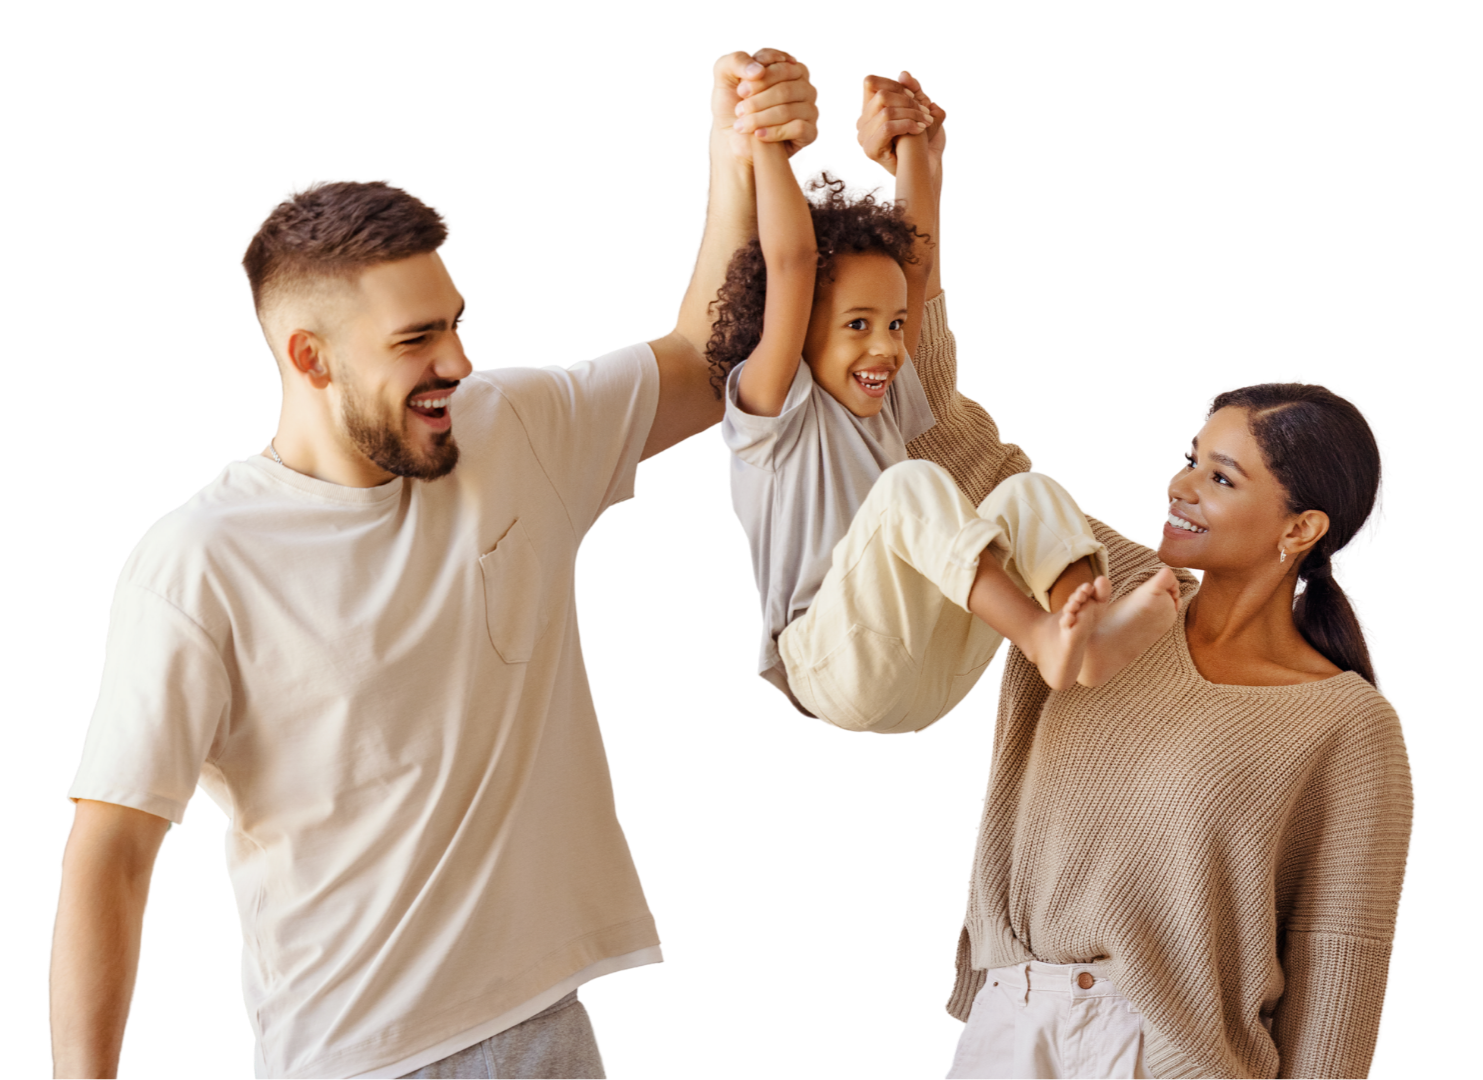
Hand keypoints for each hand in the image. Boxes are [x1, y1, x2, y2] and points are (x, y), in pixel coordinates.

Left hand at [712, 48, 819, 163]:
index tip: (739, 90)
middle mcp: (804, 85)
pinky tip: (758, 135)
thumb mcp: (725, 76)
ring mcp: (810, 108)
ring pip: (788, 109)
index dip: (759, 77)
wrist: (734, 140)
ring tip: (742, 125)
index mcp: (789, 67)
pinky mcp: (811, 131)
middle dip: (758, 100)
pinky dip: (774, 132)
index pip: (780, 63)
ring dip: (760, 118)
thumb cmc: (731, 105)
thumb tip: (759, 70)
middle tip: (739, 110)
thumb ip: (735, 60)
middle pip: (785, 88)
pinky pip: (798, 128)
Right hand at [856, 70, 947, 177]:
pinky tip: (919, 129)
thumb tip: (903, 74)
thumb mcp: (921, 106)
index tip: (914, 96)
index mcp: (868, 110)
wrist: (928, 167)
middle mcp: (861, 122)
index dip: (893, 84)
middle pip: (880, 95)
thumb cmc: (924, 137)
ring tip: (926, 121)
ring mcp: (864, 137)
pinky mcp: (871, 150)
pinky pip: (887, 127)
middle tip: (926, 112)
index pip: (870, 82)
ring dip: (911, 113)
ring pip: (886, 110)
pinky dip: (907, 124)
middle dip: (907, 100)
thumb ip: (912, 89)